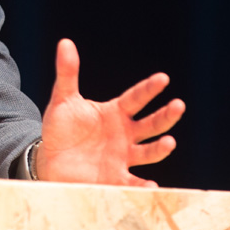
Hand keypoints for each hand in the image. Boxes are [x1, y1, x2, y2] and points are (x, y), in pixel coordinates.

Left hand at [36, 38, 184, 186]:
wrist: (50, 159)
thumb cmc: (61, 127)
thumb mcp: (63, 99)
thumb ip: (67, 73)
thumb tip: (65, 42)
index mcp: (115, 113)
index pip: (136, 98)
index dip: (149, 88)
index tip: (163, 78)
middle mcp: (125, 134)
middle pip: (150, 123)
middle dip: (166, 115)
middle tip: (178, 105)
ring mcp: (123, 156)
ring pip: (149, 151)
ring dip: (160, 147)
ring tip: (169, 141)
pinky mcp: (116, 178)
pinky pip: (133, 182)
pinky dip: (143, 185)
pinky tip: (152, 186)